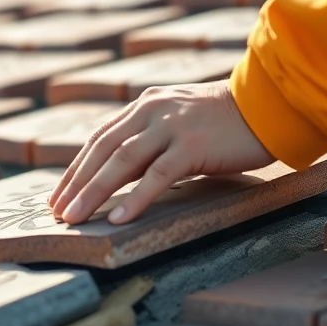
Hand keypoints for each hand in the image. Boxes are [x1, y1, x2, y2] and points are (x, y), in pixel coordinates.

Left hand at [48, 81, 274, 225]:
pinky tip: (118, 218)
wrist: (269, 106)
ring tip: (74, 219)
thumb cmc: (226, 123)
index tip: (59, 195)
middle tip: (57, 213)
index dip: (76, 168)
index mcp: (146, 105)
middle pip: (102, 150)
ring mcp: (172, 126)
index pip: (100, 138)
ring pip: (121, 162)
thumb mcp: (180, 124)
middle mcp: (152, 110)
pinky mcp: (193, 144)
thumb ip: (151, 141)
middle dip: (76, 184)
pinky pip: (157, 175)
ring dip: (93, 193)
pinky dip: (135, 198)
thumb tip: (120, 177)